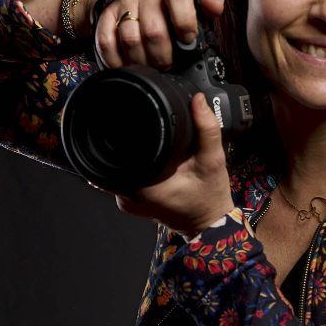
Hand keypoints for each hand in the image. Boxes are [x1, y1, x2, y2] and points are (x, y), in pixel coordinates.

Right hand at [86, 0, 224, 68]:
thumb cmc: (165, 0)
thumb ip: (207, 0)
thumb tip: (216, 6)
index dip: (185, 22)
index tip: (188, 39)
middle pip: (154, 31)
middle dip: (164, 56)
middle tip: (168, 64)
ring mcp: (123, 3)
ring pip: (131, 40)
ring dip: (142, 62)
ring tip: (150, 67)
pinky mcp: (105, 15)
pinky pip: (107, 42)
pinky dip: (117, 60)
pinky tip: (128, 65)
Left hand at [114, 92, 234, 238]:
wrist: (208, 224)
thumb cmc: (209, 197)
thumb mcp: (212, 161)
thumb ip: (206, 129)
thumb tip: (198, 101)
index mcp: (143, 187)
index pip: (117, 154)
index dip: (120, 133)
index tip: (128, 119)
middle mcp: (128, 197)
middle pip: (113, 158)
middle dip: (125, 142)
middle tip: (143, 130)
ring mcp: (126, 202)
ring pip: (116, 167)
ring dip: (128, 155)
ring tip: (146, 145)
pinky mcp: (128, 202)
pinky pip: (121, 177)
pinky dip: (132, 166)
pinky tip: (147, 160)